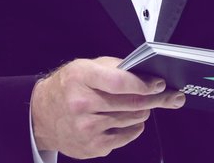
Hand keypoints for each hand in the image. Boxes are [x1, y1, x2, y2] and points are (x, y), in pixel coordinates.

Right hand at [31, 57, 184, 158]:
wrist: (42, 115)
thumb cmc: (68, 87)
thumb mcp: (87, 67)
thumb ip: (116, 68)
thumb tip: (148, 77)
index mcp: (81, 78)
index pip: (119, 82)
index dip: (143, 84)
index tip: (159, 84)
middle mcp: (81, 104)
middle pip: (132, 103)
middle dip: (156, 99)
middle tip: (171, 96)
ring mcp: (86, 129)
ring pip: (133, 119)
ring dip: (142, 111)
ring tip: (140, 105)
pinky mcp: (92, 146)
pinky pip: (127, 135)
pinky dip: (133, 126)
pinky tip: (127, 119)